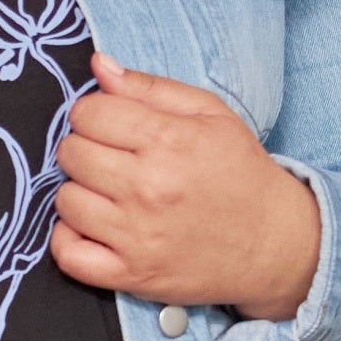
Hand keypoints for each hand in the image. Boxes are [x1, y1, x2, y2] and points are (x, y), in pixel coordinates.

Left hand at [51, 52, 321, 321]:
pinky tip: (90, 227)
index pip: (89, 112)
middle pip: (71, 153)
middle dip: (85, 148)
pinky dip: (69, 239)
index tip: (110, 124)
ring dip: (80, 192)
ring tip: (107, 192)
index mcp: (169, 141)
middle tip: (112, 158)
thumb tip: (99, 65)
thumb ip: (150, 86)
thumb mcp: (210, 114)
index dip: (94, 113)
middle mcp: (149, 188)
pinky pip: (68, 255)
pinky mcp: (132, 275)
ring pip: (65, 200)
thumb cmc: (240, 172)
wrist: (275, 243)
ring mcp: (137, 235)